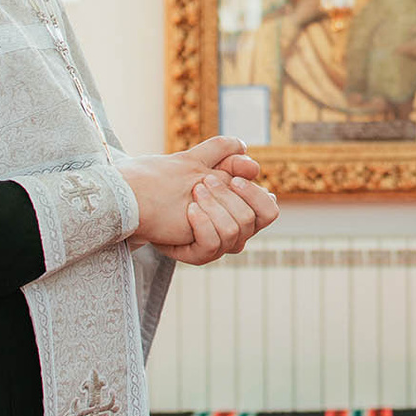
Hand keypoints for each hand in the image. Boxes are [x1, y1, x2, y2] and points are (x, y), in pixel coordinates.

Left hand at [152, 170, 278, 266]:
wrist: (146, 200)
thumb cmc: (177, 182)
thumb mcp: (203, 163)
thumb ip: (228, 159)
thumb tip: (253, 166)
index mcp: (246, 211)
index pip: (269, 211)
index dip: (255, 195)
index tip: (235, 180)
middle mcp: (238, 233)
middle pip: (249, 220)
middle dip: (227, 196)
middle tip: (204, 180)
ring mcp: (219, 246)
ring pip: (232, 232)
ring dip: (213, 207)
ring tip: (195, 191)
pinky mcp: (200, 255)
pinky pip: (211, 244)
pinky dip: (202, 224)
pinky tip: (190, 209)